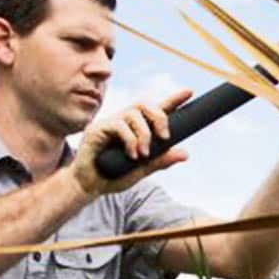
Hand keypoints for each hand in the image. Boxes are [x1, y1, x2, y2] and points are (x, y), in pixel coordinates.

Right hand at [71, 89, 192, 196]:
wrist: (89, 186)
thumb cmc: (113, 176)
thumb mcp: (142, 170)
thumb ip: (161, 161)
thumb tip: (185, 154)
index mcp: (137, 130)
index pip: (157, 110)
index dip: (173, 100)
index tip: (189, 92)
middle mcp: (124, 122)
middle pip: (145, 104)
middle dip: (159, 117)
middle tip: (164, 137)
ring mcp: (110, 123)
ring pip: (133, 113)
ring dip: (144, 133)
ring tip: (143, 154)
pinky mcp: (97, 128)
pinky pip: (119, 125)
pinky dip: (130, 140)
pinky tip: (131, 155)